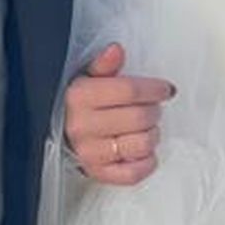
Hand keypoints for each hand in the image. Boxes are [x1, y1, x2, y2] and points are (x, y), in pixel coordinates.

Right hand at [61, 43, 173, 185]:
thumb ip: (104, 64)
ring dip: (152, 135)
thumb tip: (116, 50)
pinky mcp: (97, 173)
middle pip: (139, 117)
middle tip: (153, 108)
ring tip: (146, 128)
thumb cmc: (78, 104)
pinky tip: (144, 152)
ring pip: (141, 145)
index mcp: (79, 97)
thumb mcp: (86, 77)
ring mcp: (89, 152)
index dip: (154, 89)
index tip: (165, 89)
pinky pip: (133, 173)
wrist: (58, 133)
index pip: (129, 91)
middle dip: (154, 111)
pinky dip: (146, 163)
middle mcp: (82, 126)